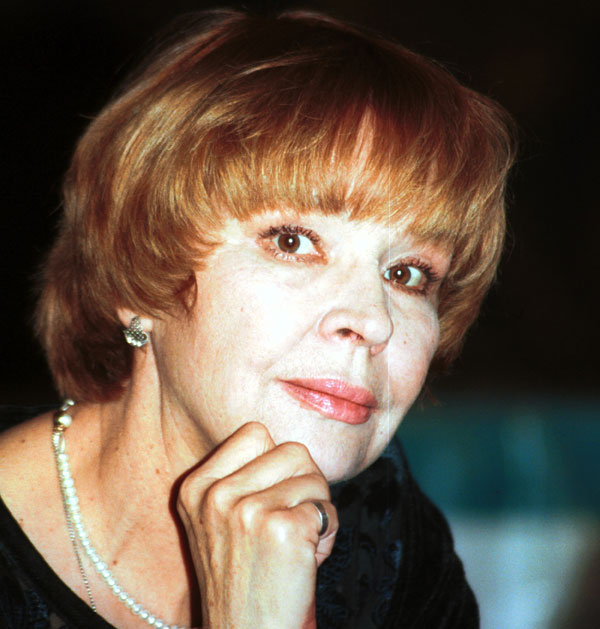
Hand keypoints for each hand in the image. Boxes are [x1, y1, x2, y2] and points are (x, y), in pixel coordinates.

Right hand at [177, 422, 337, 628]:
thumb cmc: (246, 577)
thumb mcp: (221, 521)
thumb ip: (244, 477)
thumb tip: (290, 446)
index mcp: (196, 487)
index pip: (255, 432)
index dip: (277, 463)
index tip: (270, 498)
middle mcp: (215, 495)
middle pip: (292, 450)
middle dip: (304, 484)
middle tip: (291, 521)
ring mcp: (246, 511)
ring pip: (314, 476)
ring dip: (318, 508)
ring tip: (296, 543)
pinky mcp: (281, 530)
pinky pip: (327, 509)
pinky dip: (328, 533)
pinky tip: (306, 560)